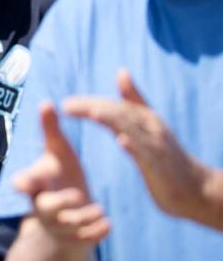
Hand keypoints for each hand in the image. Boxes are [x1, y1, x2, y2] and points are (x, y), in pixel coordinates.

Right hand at [13, 103, 110, 244]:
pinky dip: (95, 233)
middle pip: (45, 207)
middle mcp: (44, 206)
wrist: (66, 214)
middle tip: (78, 195)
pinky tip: (108, 225)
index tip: (22, 183)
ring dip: (84, 218)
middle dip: (60, 203)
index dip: (23, 183)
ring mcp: (58, 224)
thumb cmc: (60, 176)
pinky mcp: (74, 238)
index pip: (25, 183)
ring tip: (101, 210)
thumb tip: (46, 102)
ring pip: (68, 225)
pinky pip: (83, 239)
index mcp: (37, 184)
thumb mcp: (56, 154)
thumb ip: (51, 131)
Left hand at [64, 69, 212, 221]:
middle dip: (92, 108)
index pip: (114, 106)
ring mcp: (157, 146)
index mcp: (146, 118)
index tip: (65, 104)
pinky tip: (122, 141)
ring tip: (92, 113)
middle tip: (66, 107)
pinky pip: (147, 155)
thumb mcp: (150, 124)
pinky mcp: (161, 166)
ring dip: (112, 119)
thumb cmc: (166, 156)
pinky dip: (135, 146)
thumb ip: (134, 100)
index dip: (89, 103)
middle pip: (119, 113)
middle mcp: (152, 128)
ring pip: (133, 129)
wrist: (195, 188)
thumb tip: (121, 71)